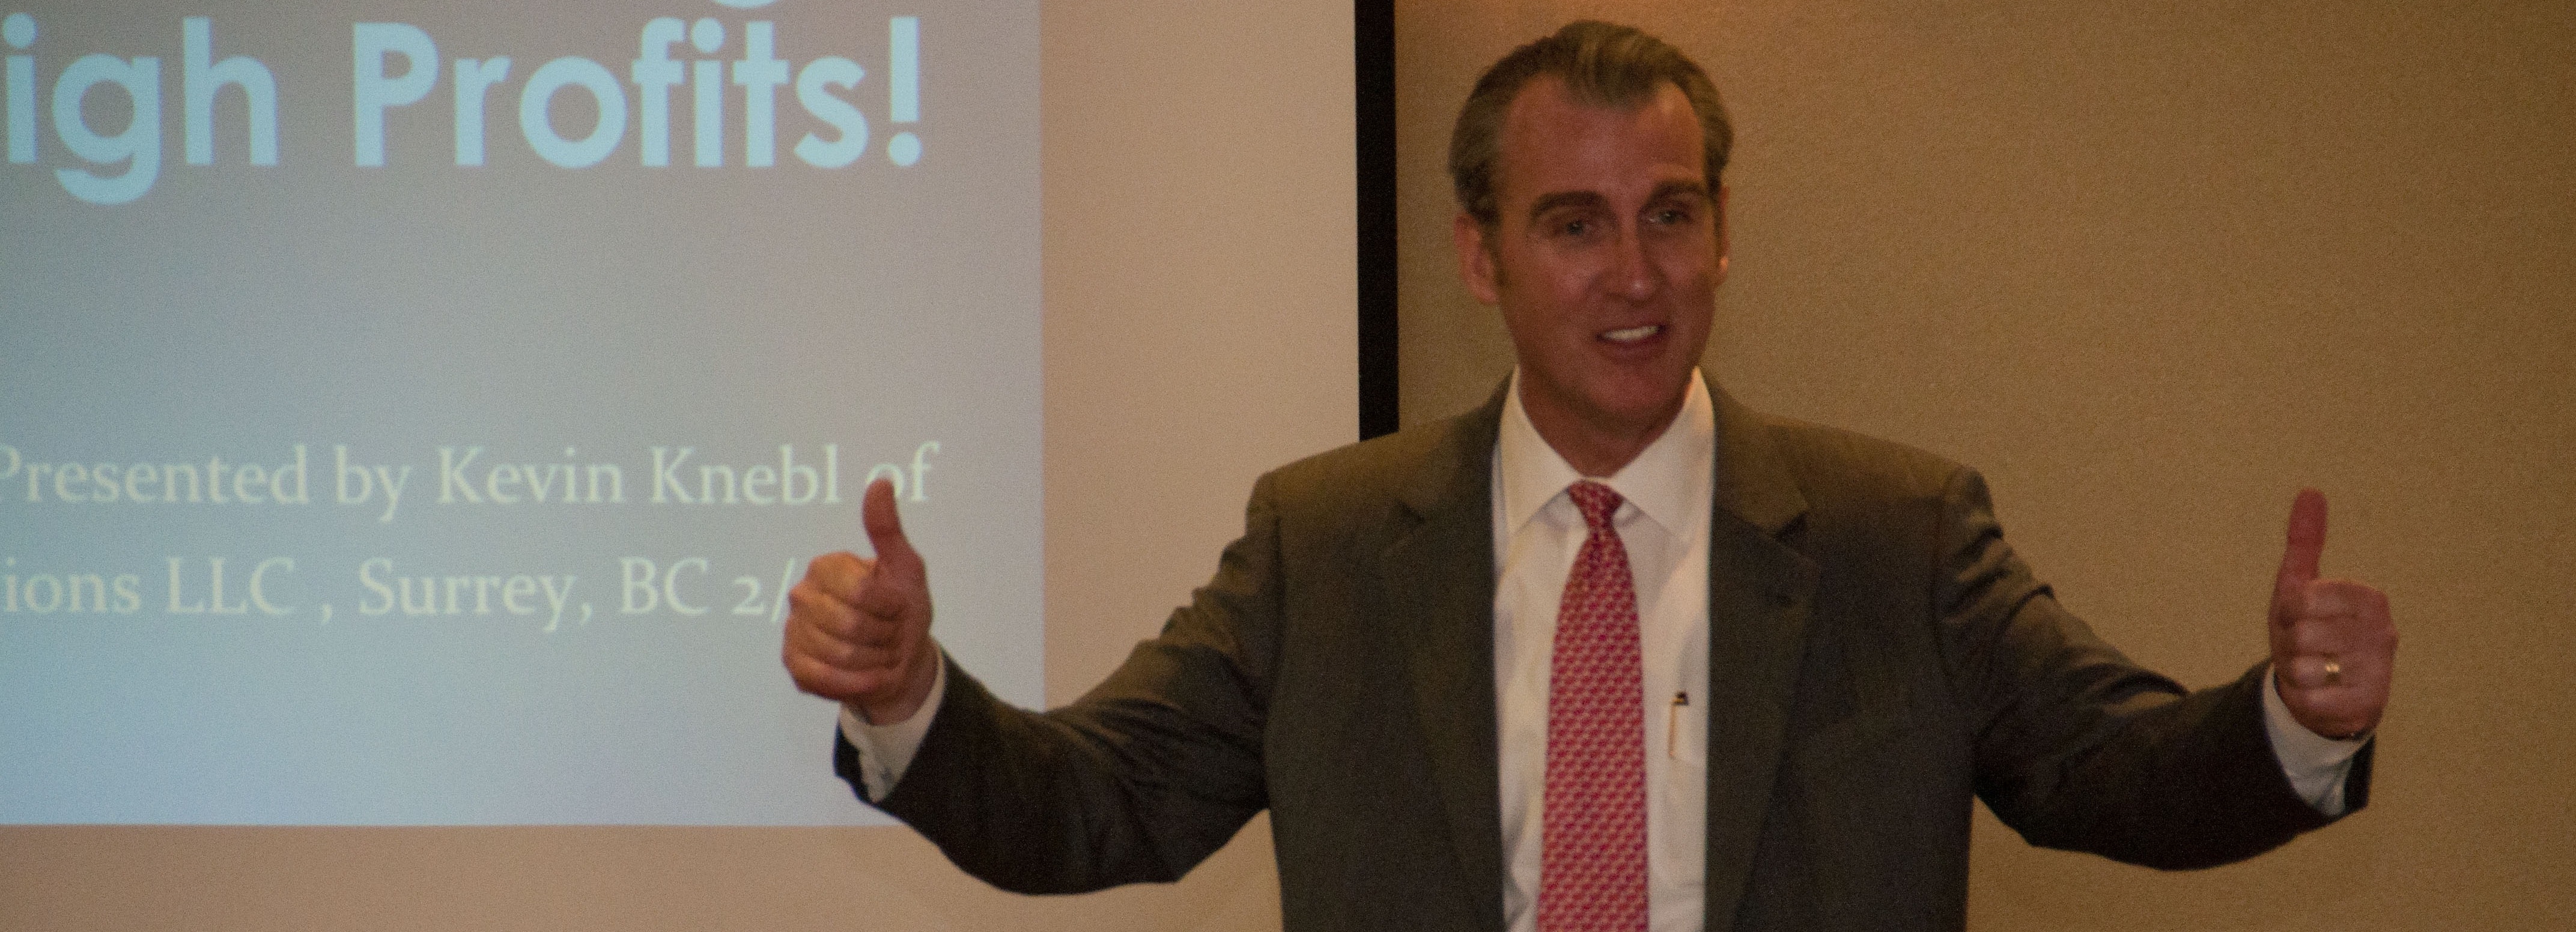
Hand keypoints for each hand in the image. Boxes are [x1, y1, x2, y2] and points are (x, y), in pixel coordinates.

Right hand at [783, 478, 940, 723]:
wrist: (900, 659)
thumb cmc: (902, 609)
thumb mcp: (906, 569)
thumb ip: (888, 530)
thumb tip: (881, 483)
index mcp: (826, 566)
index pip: (862, 593)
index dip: (891, 607)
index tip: (898, 606)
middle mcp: (802, 595)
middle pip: (850, 626)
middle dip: (885, 636)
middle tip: (890, 633)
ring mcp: (794, 630)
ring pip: (839, 655)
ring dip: (874, 661)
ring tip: (880, 652)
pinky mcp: (794, 664)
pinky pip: (823, 678)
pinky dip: (857, 683)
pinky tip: (870, 675)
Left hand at [2268, 488, 2396, 738]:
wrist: (2325, 690)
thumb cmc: (2309, 630)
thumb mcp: (2300, 585)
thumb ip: (2305, 541)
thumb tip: (2310, 491)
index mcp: (2369, 598)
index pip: (2304, 598)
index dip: (2287, 610)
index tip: (2298, 616)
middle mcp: (2382, 632)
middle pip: (2301, 633)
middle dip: (2289, 643)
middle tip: (2303, 647)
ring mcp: (2379, 670)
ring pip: (2304, 667)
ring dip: (2294, 671)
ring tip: (2311, 669)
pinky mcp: (2368, 705)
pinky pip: (2312, 698)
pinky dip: (2303, 698)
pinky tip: (2319, 693)